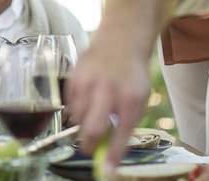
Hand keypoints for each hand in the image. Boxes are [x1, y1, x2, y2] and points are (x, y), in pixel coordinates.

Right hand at [67, 32, 149, 174]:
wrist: (120, 42)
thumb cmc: (131, 77)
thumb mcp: (138, 100)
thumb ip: (124, 125)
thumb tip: (109, 154)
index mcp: (130, 98)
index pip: (120, 135)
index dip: (112, 157)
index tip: (107, 172)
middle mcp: (108, 90)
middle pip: (92, 128)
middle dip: (89, 144)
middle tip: (90, 148)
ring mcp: (88, 82)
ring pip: (78, 118)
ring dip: (83, 124)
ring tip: (92, 114)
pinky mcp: (74, 76)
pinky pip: (69, 105)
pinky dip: (76, 109)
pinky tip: (86, 100)